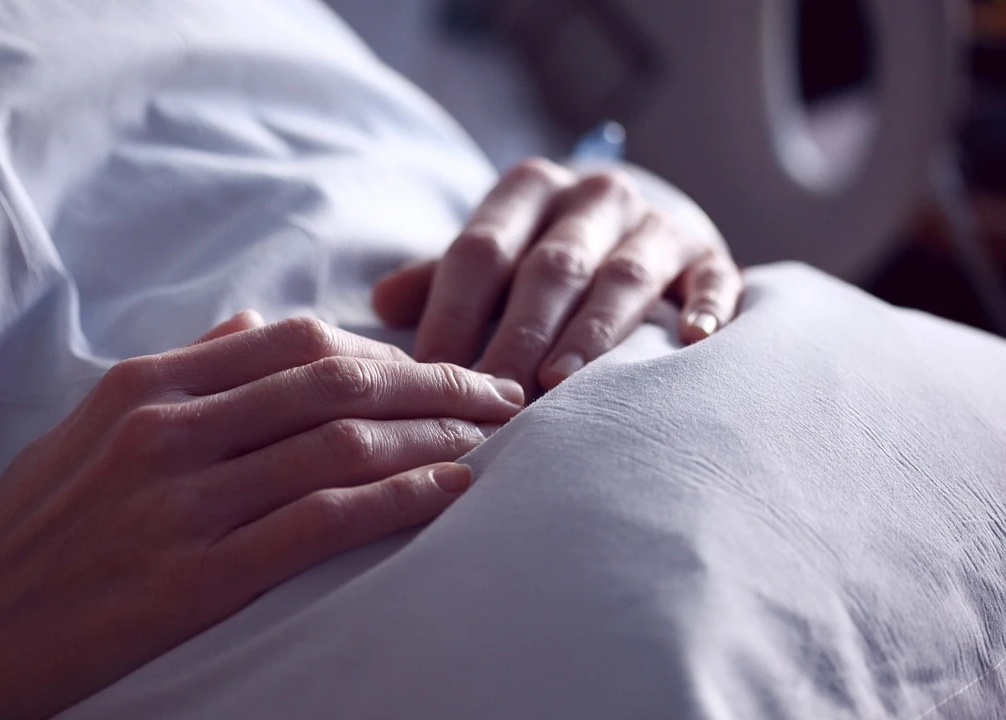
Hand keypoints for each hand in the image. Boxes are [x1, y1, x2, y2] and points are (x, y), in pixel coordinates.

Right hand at [0, 315, 523, 719]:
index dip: (386, 350)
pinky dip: (401, 500)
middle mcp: (167, 429)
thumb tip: (254, 320)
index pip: (297, 340)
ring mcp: (180, 503)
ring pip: (343, 445)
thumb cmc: (31, 532)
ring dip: (436, 438)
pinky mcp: (193, 579)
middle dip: (438, 382)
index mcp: (146, 385)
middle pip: (337, 380)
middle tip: (502, 395)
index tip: (440, 367)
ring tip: (494, 443)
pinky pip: (324, 523)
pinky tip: (453, 494)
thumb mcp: (87, 426)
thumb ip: (181, 369)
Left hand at [372, 158, 742, 394]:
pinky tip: (692, 342)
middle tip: (492, 400)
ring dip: (591, 335)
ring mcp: (657, 224)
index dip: (452, 314)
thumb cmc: (542, 258)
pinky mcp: (709, 255)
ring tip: (561, 386)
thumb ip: (440, 280)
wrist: (638, 226)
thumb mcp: (491, 258)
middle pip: (551, 268)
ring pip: (622, 278)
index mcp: (529, 188)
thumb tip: (381, 304)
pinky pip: (712, 280)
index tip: (429, 375)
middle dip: (518, 338)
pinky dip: (704, 308)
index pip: (480, 250)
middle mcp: (594, 196)